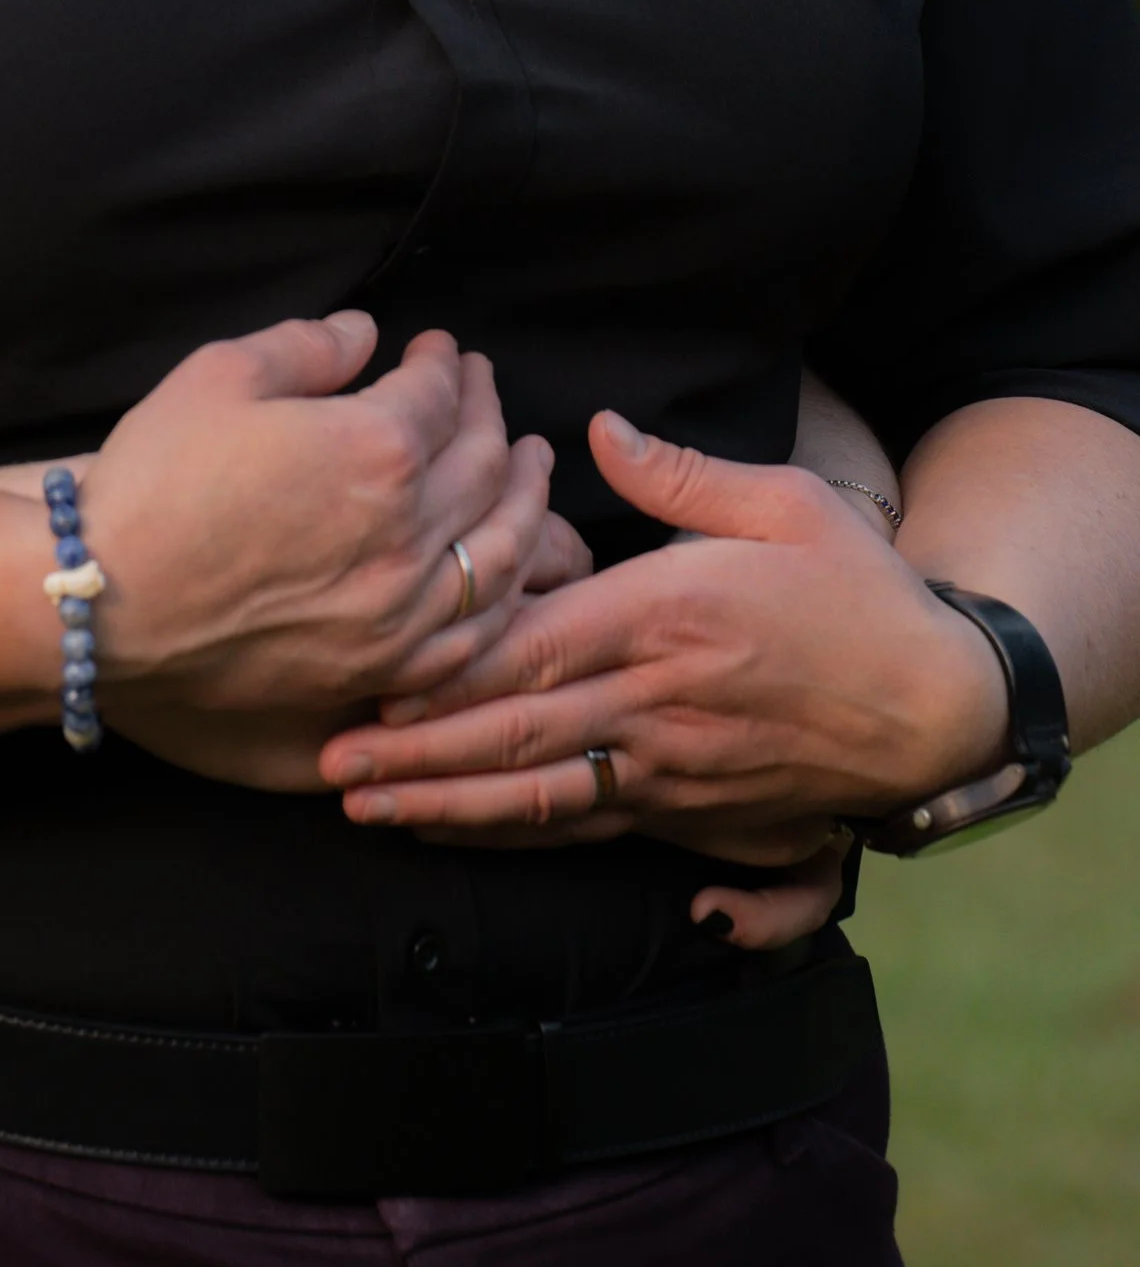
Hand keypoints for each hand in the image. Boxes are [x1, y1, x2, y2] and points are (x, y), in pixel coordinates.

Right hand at [78, 317, 556, 788]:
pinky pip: (476, 634)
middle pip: (485, 465)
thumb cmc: (153, 484)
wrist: (103, 605)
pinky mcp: (384, 672)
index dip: (445, 362)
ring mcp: (402, 615)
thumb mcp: (218, 375)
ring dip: (525, 499)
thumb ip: (306, 344)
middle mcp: (406, 536)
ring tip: (527, 468)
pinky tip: (506, 571)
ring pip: (503, 552)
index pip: (439, 394)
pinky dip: (506, 594)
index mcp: (374, 450)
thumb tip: (362, 334)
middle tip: (485, 390)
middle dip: (491, 415)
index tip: (439, 349)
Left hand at [315, 409, 1009, 854]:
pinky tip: (458, 834)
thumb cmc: (858, 593)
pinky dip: (516, 837)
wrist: (936, 707)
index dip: (445, 672)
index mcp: (665, 618)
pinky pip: (588, 831)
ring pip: (540, 798)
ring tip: (367, 810)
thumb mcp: (785, 504)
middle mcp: (656, 704)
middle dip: (416, 757)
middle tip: (330, 765)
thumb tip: (597, 429)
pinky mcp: (690, 815)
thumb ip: (680, 475)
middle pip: (515, 736)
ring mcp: (670, 770)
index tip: (370, 679)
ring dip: (448, 806)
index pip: (533, 650)